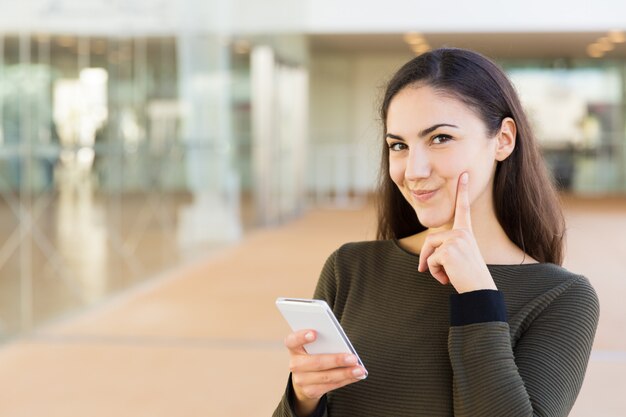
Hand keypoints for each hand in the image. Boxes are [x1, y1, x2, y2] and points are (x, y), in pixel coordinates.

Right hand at [285, 329, 366, 415]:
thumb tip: (341, 343)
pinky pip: (331, 386)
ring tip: (360, 369)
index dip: (301, 337)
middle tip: (353, 358)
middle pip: (316, 362)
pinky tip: (356, 375)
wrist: (305, 378)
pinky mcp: (310, 391)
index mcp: (294, 348)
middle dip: (337, 360)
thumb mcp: (313, 346)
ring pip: (326, 376)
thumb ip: (322, 341)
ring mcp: (301, 380)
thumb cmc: (314, 354)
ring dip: (346, 373)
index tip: (314, 333)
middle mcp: (295, 364)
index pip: (292, 341)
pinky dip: (346, 380)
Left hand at [417, 172, 495, 293]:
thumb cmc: (469, 276)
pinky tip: (448, 278)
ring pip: (429, 250)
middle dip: (427, 257)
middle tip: (438, 273)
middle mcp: (462, 233)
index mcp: (466, 232)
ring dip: (432, 266)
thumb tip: (424, 259)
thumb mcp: (458, 257)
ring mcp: (455, 241)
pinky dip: (434, 272)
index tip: (464, 174)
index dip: (463, 190)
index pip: (463, 208)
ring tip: (446, 275)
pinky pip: (430, 260)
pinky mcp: (448, 251)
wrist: (479, 289)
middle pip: (430, 238)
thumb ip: (445, 248)